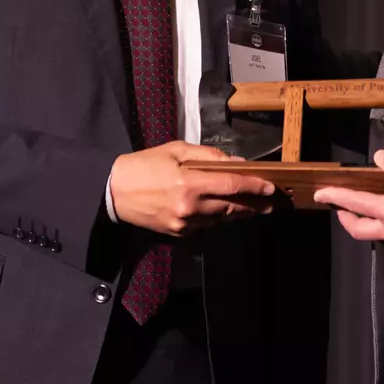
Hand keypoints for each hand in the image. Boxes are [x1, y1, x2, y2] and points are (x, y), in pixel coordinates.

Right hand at [109, 141, 274, 235]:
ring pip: (221, 220)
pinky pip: (206, 227)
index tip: (270, 187)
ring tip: (253, 208)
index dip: (254, 187)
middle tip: (269, 203)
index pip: (232, 186)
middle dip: (253, 205)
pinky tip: (226, 213)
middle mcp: (190, 208)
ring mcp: (184, 224)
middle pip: (231, 208)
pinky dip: (218, 219)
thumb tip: (235, 162)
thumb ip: (208, 156)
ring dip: (238, 214)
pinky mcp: (178, 234)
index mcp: (190, 184)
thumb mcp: (176, 150)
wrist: (114, 192)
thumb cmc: (144, 165)